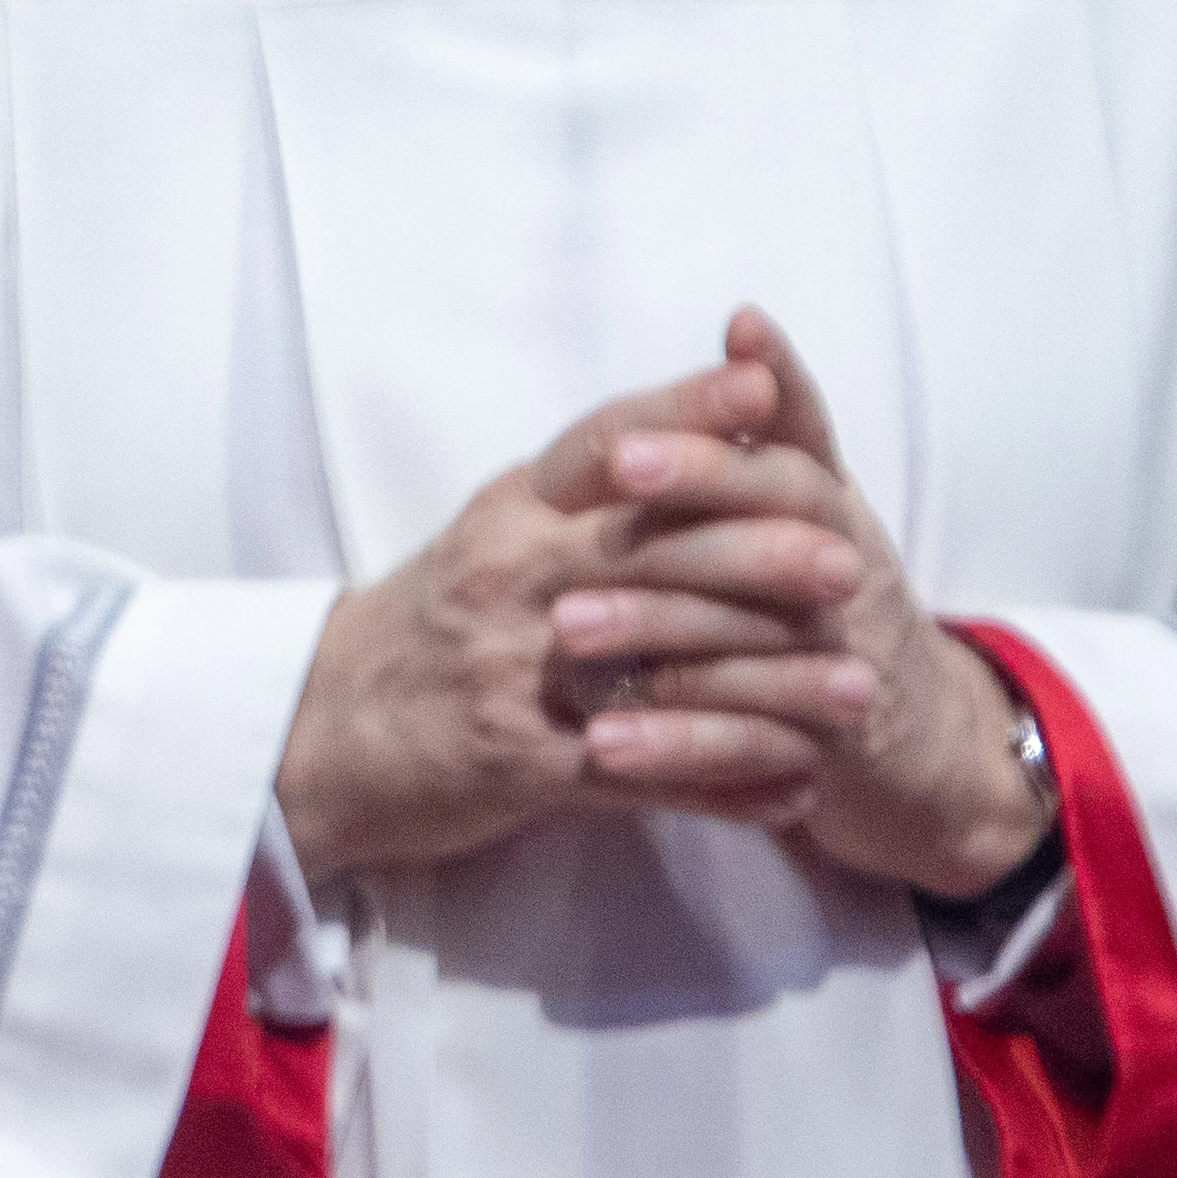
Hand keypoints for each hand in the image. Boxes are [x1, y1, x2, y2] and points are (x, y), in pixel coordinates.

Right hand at [277, 352, 870, 883]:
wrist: (316, 733)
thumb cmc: (425, 629)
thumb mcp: (486, 540)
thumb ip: (576, 500)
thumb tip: (684, 435)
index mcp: (507, 511)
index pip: (605, 444)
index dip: (688, 410)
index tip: (769, 386)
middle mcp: (508, 577)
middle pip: (649, 551)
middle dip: (760, 555)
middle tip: (851, 563)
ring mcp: (513, 671)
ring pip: (664, 669)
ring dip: (773, 686)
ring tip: (861, 694)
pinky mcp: (520, 762)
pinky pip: (644, 775)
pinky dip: (726, 785)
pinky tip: (796, 791)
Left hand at [567, 309, 1052, 898]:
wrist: (911, 743)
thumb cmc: (822, 599)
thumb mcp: (805, 510)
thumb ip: (764, 434)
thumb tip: (742, 319)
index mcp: (827, 505)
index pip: (794, 437)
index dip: (751, 397)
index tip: (722, 344)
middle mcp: (846, 567)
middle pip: (782, 512)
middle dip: (701, 481)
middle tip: (617, 467)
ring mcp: (844, 657)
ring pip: (750, 631)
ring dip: (656, 623)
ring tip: (565, 625)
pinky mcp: (828, 747)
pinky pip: (749, 743)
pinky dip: (676, 742)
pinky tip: (601, 741)